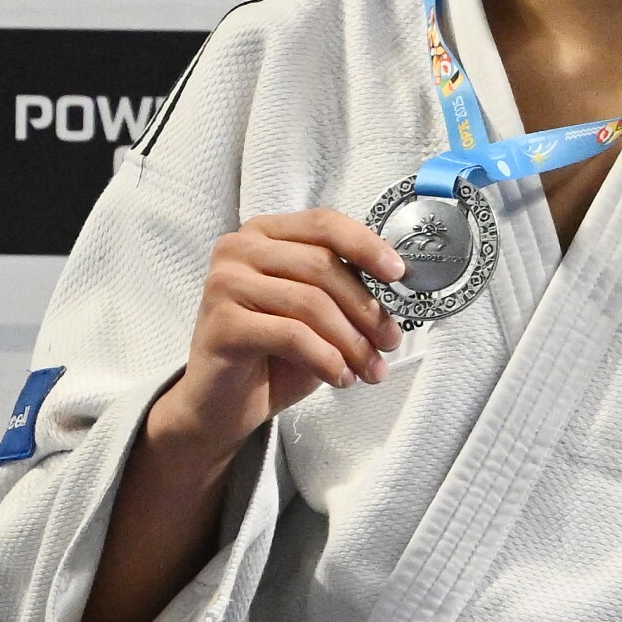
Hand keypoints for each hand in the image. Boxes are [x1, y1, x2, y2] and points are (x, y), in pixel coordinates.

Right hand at [141, 209, 406, 461]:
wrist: (226, 399)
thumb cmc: (277, 352)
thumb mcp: (320, 311)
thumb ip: (346, 288)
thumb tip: (399, 284)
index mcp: (266, 234)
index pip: (324, 222)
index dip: (366, 245)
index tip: (400, 273)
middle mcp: (239, 249)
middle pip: (322, 266)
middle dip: (367, 309)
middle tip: (390, 341)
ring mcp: (225, 283)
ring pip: (311, 302)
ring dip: (353, 342)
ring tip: (371, 369)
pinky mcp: (221, 323)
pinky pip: (292, 336)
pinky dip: (327, 359)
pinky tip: (341, 377)